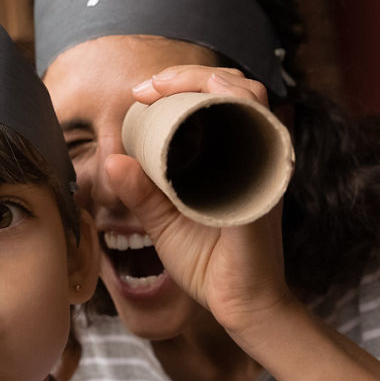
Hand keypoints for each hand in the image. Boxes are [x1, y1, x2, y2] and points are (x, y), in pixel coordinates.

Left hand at [113, 65, 297, 339]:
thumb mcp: (164, 222)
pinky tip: (213, 94)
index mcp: (231, 158)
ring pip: (250, 96)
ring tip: (169, 84)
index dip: (181, 83)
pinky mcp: (267, 182)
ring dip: (210, 79)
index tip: (141, 92)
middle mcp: (253, 154)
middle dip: (189, 74)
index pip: (217, 100)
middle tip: (148, 87)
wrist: (240, 306)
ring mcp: (264, 165)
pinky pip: (263, 129)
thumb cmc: (209, 264)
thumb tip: (112, 161)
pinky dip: (239, 103)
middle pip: (234, 86)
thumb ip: (142, 192)